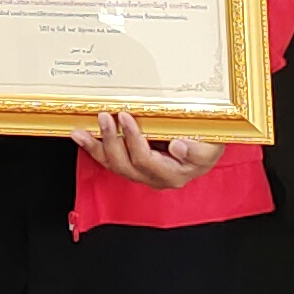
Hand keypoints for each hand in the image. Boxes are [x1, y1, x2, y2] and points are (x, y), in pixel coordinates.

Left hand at [77, 110, 222, 190]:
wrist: (207, 145)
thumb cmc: (209, 144)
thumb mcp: (211, 147)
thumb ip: (197, 151)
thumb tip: (176, 147)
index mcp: (172, 175)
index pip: (146, 160)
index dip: (133, 139)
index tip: (126, 116)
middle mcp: (154, 178)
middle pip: (125, 165)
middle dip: (111, 140)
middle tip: (104, 116)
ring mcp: (141, 173)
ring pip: (113, 165)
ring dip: (96, 147)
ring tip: (81, 131)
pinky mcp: (132, 164)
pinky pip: (110, 160)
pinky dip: (95, 148)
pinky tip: (82, 137)